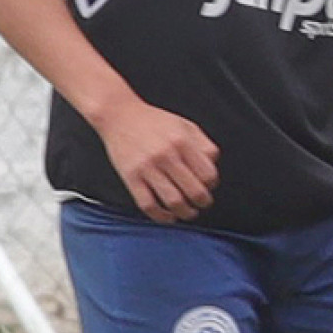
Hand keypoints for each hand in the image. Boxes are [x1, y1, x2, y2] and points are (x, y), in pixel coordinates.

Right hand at [95, 97, 218, 222]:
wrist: (119, 115)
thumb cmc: (154, 122)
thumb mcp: (186, 126)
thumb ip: (204, 146)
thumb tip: (213, 169)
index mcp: (183, 142)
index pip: (208, 174)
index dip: (212, 184)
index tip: (208, 186)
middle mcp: (166, 155)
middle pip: (194, 191)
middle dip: (203, 202)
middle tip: (202, 203)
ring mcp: (147, 168)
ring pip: (174, 201)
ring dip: (185, 213)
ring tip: (188, 212)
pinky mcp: (131, 177)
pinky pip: (148, 204)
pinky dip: (161, 216)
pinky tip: (168, 216)